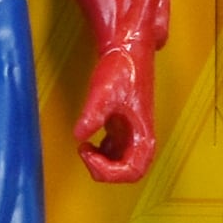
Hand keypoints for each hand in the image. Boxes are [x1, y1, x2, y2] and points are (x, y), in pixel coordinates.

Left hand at [75, 43, 157, 182]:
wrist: (128, 51)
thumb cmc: (123, 69)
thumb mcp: (105, 92)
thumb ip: (93, 114)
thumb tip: (80, 135)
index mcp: (142, 133)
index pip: (132, 170)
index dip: (109, 171)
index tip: (89, 154)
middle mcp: (140, 136)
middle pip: (129, 172)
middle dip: (105, 170)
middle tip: (86, 154)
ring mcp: (131, 132)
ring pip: (122, 163)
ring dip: (103, 163)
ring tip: (86, 149)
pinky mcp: (123, 126)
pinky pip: (114, 150)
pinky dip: (101, 153)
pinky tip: (89, 141)